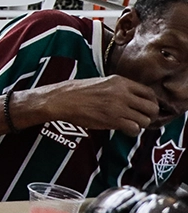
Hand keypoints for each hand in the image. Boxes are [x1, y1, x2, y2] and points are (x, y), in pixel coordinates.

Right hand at [43, 75, 160, 133]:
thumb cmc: (77, 92)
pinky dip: (132, 131)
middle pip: (152, 107)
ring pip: (145, 120)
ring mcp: (118, 107)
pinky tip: (124, 129)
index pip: (149, 92)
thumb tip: (133, 98)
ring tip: (131, 124)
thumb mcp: (101, 82)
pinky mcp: (112, 120)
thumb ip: (119, 88)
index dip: (152, 102)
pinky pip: (134, 128)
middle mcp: (122, 93)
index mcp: (120, 81)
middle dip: (149, 115)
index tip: (146, 108)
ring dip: (140, 124)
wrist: (61, 100)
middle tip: (142, 118)